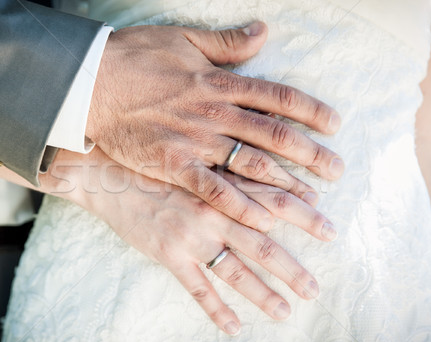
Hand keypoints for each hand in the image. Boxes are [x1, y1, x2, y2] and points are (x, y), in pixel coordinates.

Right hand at [59, 147, 334, 335]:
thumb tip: (271, 175)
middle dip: (292, 268)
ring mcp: (191, 237)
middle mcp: (213, 213)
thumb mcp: (197, 159)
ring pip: (235, 271)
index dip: (306, 216)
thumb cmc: (157, 162)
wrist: (109, 173)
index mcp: (223, 187)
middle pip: (263, 245)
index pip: (275, 202)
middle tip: (314, 287)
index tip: (331, 230)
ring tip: (285, 311)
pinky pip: (198, 288)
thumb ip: (232, 171)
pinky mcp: (169, 255)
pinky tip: (234, 327)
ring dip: (262, 294)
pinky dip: (216, 310)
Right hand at [87, 22, 343, 232]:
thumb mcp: (184, 39)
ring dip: (287, 184)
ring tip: (315, 203)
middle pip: (275, 135)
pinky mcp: (175, 165)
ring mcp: (198, 141)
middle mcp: (217, 113)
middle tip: (338, 170)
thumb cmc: (136, 58)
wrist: (92, 85)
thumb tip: (263, 32)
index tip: (334, 124)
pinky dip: (241, 204)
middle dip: (311, 154)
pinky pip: (215, 189)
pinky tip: (265, 221)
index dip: (310, 110)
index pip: (278, 96)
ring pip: (253, 165)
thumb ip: (227, 42)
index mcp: (222, 82)